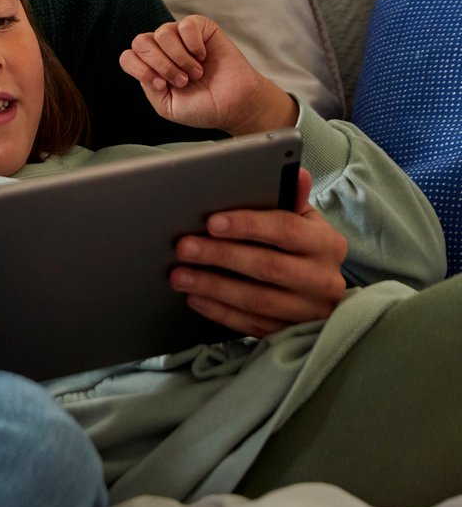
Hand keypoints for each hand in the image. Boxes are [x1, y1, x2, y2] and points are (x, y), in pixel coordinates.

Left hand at [120, 16, 297, 134]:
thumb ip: (149, 87)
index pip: (128, 57)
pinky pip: (186, 25)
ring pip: (162, 33)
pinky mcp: (201, 28)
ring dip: (179, 57)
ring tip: (195, 72)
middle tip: (183, 81)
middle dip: (162, 65)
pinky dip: (193, 44)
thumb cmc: (203, 106)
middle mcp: (162, 48)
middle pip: (140, 42)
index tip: (163, 86)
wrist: (235, 105)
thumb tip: (146, 66)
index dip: (142, 70)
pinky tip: (203, 56)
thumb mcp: (167, 106)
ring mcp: (180, 37)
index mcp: (151, 66)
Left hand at [169, 169, 347, 336]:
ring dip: (213, 287)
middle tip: (183, 247)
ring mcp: (309, 311)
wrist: (322, 290)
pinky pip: (252, 325)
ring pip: (257, 301)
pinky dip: (220, 312)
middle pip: (267, 267)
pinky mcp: (292, 333)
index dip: (247, 225)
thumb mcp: (302, 219)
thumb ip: (292, 198)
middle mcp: (324, 279)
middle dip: (220, 256)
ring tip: (179, 276)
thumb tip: (297, 172)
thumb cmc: (302, 245)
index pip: (286, 230)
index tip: (211, 222)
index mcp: (327, 243)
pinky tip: (195, 298)